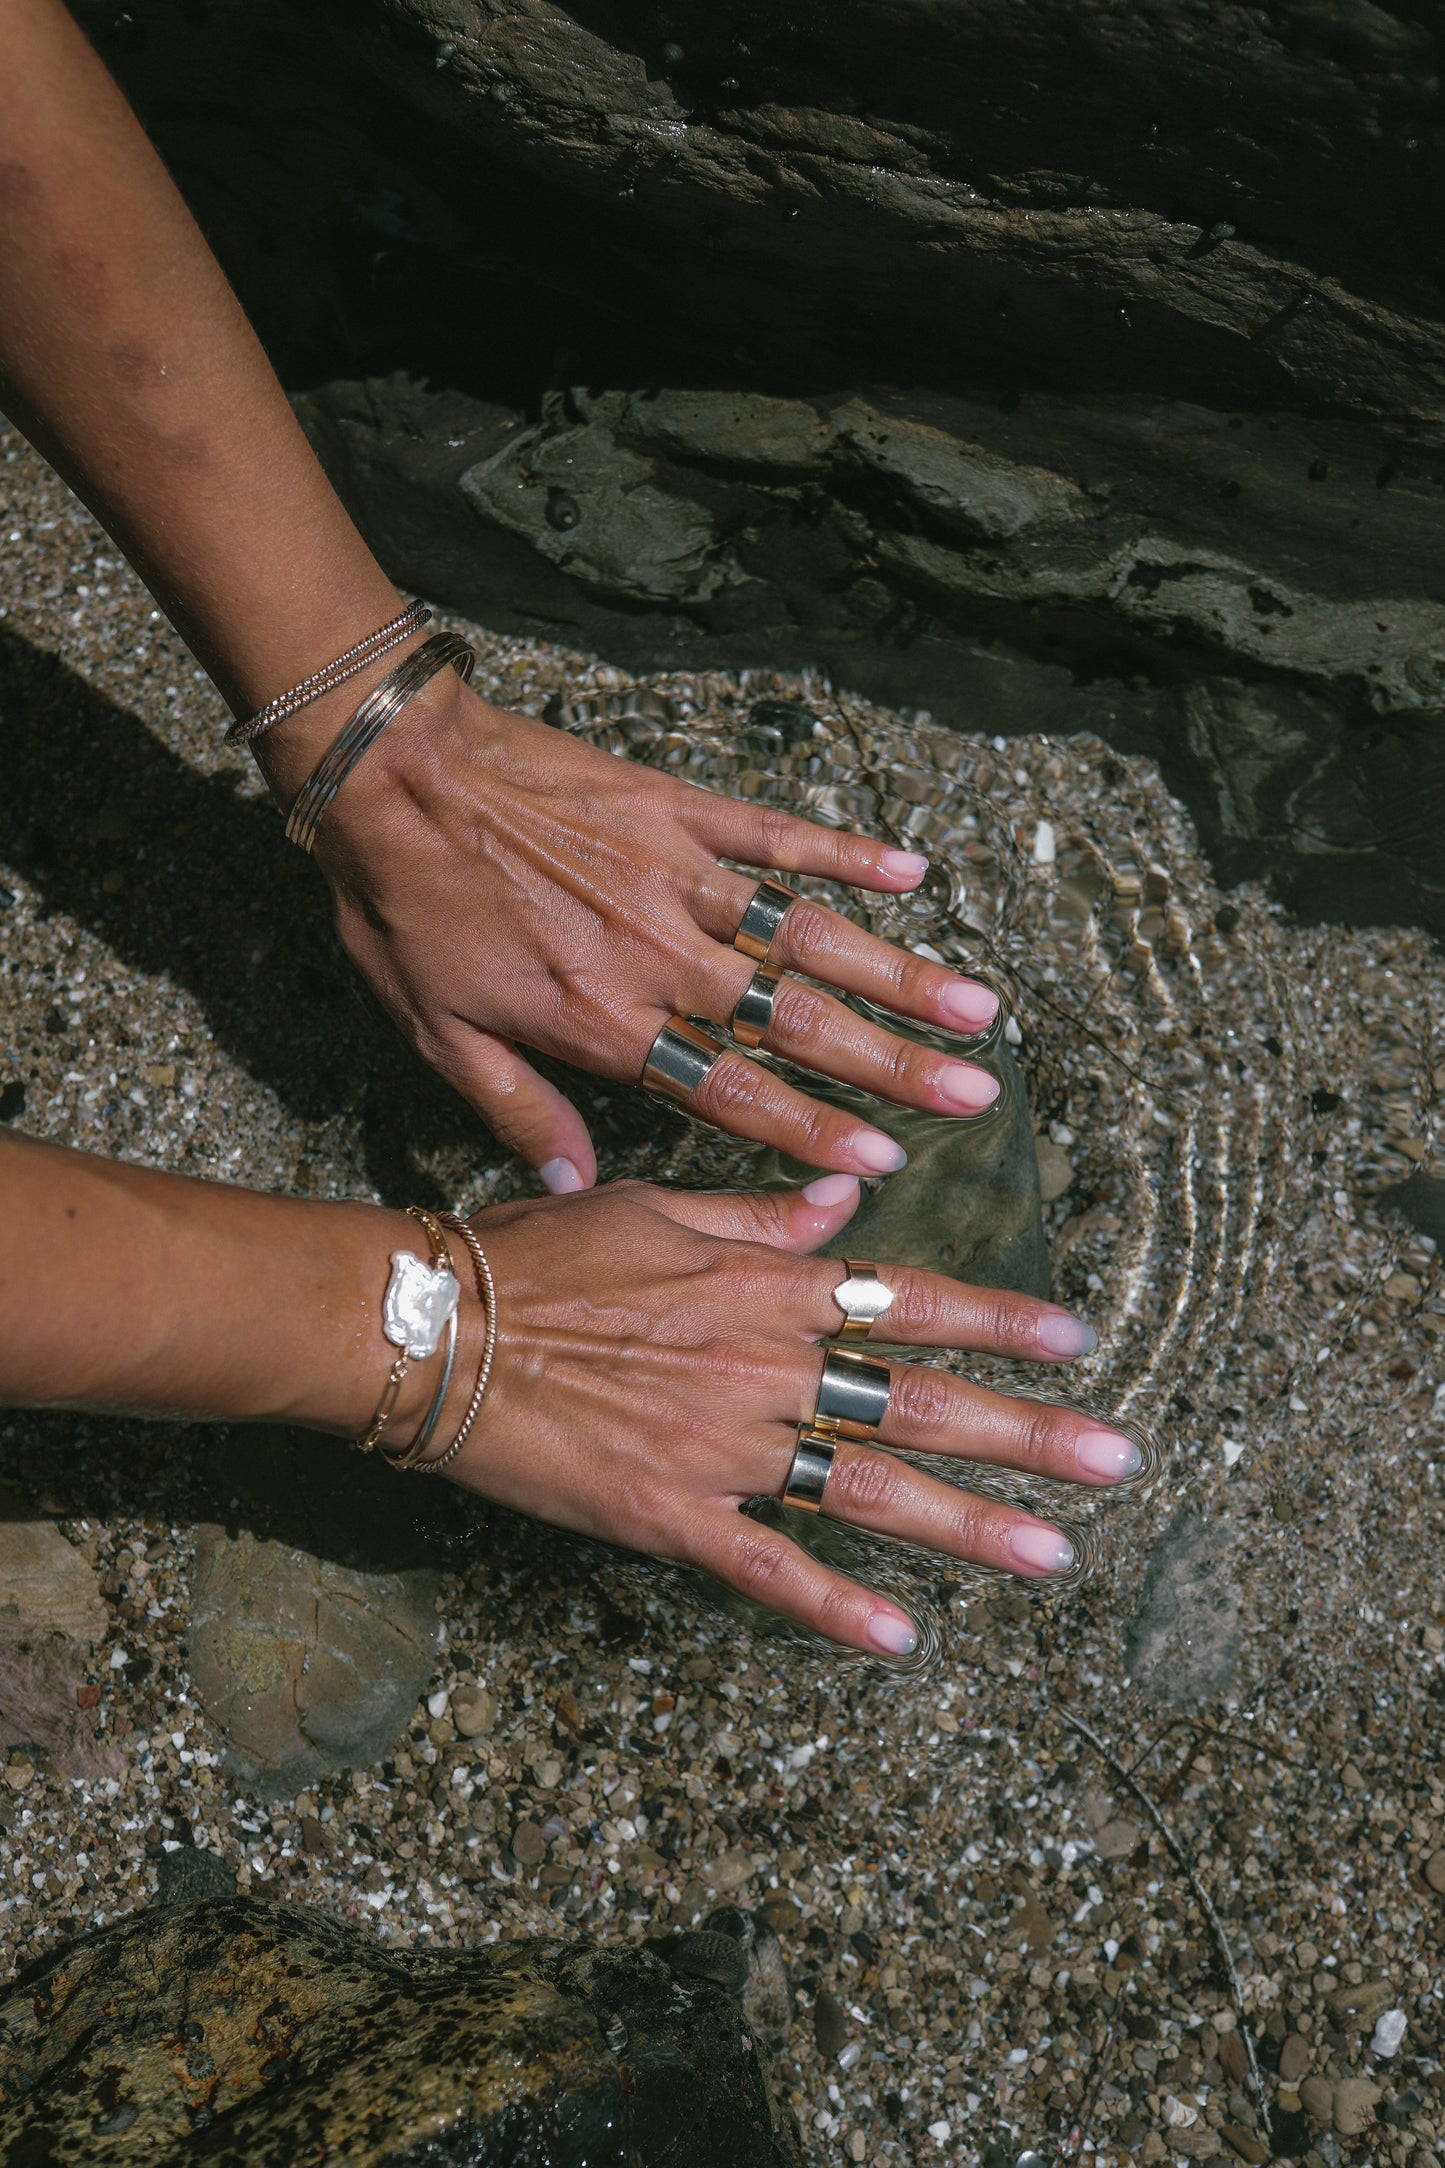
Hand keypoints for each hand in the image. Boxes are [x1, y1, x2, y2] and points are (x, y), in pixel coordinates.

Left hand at [310, 674, 1002, 1187]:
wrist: (388, 772)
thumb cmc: (404, 912)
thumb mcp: (437, 1035)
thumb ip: (520, 1112)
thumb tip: (582, 1186)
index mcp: (605, 1023)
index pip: (730, 1091)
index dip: (811, 1130)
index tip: (886, 1163)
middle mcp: (660, 956)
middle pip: (796, 1021)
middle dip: (892, 1064)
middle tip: (975, 1093)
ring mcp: (678, 876)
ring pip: (806, 935)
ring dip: (897, 972)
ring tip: (976, 1007)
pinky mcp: (678, 807)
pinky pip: (777, 832)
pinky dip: (846, 851)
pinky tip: (912, 872)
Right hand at [445, 1175, 1134, 1652]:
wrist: (436, 1326)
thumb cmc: (539, 1255)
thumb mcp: (657, 1208)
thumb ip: (763, 1215)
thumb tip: (849, 1195)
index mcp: (768, 1286)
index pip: (910, 1300)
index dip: (1000, 1321)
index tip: (1077, 1340)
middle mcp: (766, 1366)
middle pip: (917, 1403)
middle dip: (1026, 1434)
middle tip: (1117, 1461)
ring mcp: (723, 1447)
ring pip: (867, 1490)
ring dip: (967, 1525)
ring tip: (1052, 1554)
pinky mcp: (668, 1515)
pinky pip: (765, 1567)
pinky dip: (832, 1606)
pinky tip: (899, 1639)